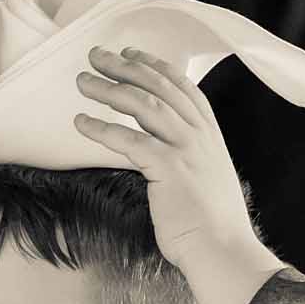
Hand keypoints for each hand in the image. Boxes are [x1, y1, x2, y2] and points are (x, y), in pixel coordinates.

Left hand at [74, 48, 255, 266]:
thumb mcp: (206, 179)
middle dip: (124, 67)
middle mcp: (199, 135)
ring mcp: (186, 150)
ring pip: (143, 106)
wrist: (223, 250)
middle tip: (96, 55)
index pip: (181, 86)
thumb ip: (190, 158)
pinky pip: (128, 140)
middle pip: (158, 88)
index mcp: (209, 134)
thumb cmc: (210, 224)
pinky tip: (81, 122)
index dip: (153, 66)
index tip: (131, 53)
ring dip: (108, 89)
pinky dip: (101, 128)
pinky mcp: (168, 169)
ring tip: (82, 81)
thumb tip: (167, 154)